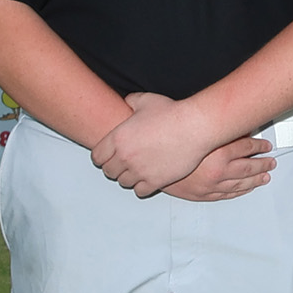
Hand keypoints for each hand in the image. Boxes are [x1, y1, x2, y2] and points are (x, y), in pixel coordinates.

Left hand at [94, 94, 222, 197]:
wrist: (194, 126)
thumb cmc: (173, 113)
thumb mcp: (146, 100)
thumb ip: (131, 101)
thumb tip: (128, 102)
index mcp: (118, 138)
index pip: (97, 157)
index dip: (102, 157)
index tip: (109, 157)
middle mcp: (125, 156)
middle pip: (109, 171)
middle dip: (115, 168)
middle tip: (124, 165)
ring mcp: (140, 170)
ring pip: (123, 182)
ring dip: (128, 178)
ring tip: (136, 172)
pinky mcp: (155, 181)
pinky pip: (140, 191)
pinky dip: (142, 187)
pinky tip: (148, 180)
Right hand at [162, 134, 275, 202]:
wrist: (144, 161)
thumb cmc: (165, 141)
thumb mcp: (191, 126)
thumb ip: (212, 124)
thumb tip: (231, 123)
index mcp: (217, 151)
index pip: (247, 146)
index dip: (259, 145)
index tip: (266, 145)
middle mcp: (217, 170)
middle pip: (249, 166)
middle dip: (263, 163)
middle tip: (271, 161)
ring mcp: (210, 184)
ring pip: (241, 183)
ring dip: (256, 179)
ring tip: (266, 175)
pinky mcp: (202, 194)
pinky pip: (227, 194)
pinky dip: (239, 191)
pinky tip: (247, 189)